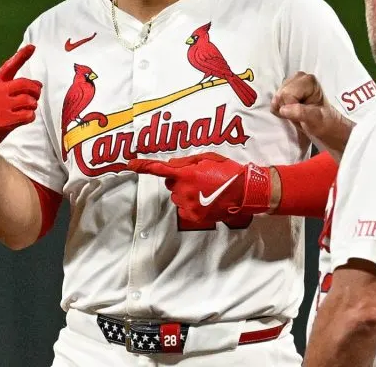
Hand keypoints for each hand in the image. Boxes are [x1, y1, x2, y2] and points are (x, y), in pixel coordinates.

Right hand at [0, 45, 42, 162]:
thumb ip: (7, 86)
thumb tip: (36, 83)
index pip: (9, 66)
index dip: (22, 55)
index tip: (32, 46)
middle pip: (26, 84)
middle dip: (36, 90)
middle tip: (35, 95)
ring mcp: (0, 107)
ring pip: (29, 101)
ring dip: (33, 105)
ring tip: (28, 108)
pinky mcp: (5, 121)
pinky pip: (28, 115)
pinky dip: (30, 116)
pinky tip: (25, 118)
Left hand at [127, 152, 270, 222]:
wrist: (245, 192)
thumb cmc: (228, 171)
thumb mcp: (208, 158)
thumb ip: (186, 162)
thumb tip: (170, 166)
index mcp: (186, 174)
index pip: (160, 169)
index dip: (143, 166)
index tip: (130, 164)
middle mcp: (184, 191)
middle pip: (171, 184)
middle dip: (180, 180)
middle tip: (200, 178)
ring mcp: (189, 206)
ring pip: (178, 197)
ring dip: (187, 193)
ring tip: (206, 190)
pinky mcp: (195, 217)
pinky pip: (184, 209)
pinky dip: (191, 205)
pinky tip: (205, 200)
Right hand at [271, 72, 353, 160]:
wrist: (325, 126)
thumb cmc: (323, 123)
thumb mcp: (315, 120)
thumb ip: (301, 113)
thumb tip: (283, 110)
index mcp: (309, 81)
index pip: (287, 94)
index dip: (291, 107)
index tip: (301, 115)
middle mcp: (300, 77)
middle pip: (280, 94)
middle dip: (286, 108)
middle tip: (298, 115)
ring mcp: (293, 82)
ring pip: (277, 97)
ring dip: (283, 108)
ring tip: (295, 113)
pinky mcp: (287, 88)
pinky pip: (276, 99)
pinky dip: (280, 108)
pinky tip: (290, 111)